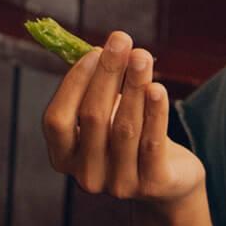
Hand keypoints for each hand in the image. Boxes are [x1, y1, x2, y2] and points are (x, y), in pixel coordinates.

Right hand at [42, 32, 204, 206]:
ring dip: (133, 86)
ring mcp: (118, 184)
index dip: (73, 84)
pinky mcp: (152, 185)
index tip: (93, 51)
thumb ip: (96, 87)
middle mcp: (86, 176)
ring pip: (124, 128)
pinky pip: (151, 143)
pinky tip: (157, 88)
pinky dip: (155, 113)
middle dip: (107, 74)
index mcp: (64, 158)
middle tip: (121, 40)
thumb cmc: (129, 136)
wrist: (169, 179)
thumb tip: (101, 48)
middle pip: (92, 118)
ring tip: (142, 56)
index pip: (56, 120)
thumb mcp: (106, 114)